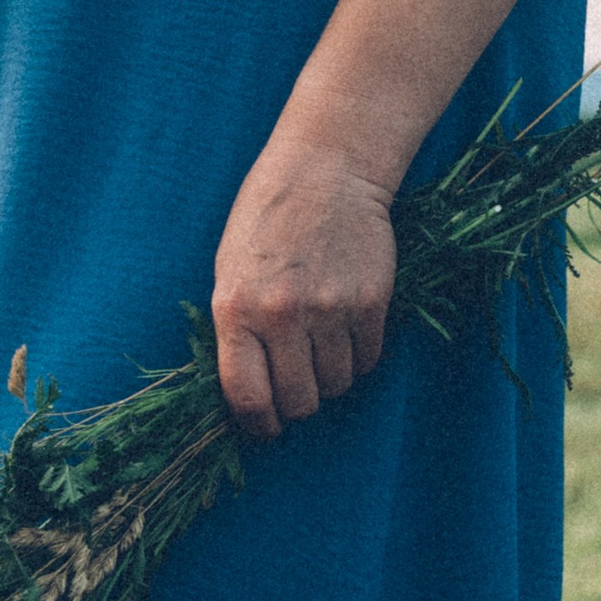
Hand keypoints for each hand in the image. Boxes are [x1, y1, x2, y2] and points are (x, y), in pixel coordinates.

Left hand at [210, 143, 396, 443]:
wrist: (326, 172)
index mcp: (236, 309)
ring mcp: (330, 310)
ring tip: (321, 350)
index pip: (247, 397)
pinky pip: (367, 360)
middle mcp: (282, 315)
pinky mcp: (371, 302)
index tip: (266, 428)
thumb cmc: (266, 222)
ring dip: (329, 380)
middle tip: (297, 390)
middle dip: (297, 406)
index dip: (258, 425)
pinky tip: (345, 332)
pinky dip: (358, 358)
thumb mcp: (229, 272)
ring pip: (336, 385)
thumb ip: (236, 331)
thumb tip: (249, 393)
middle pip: (298, 401)